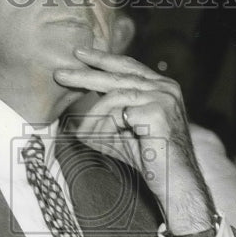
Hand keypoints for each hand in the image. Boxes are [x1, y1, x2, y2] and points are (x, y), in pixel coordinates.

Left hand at [54, 47, 215, 235]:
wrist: (175, 182)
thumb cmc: (150, 159)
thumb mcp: (123, 133)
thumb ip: (106, 118)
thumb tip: (77, 118)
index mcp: (160, 87)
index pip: (127, 66)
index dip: (103, 60)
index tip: (79, 54)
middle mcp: (165, 88)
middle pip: (117, 75)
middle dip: (85, 75)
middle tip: (60, 74)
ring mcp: (164, 98)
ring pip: (114, 97)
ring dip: (96, 119)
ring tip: (88, 134)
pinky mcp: (158, 113)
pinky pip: (118, 115)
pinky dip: (107, 129)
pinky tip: (112, 141)